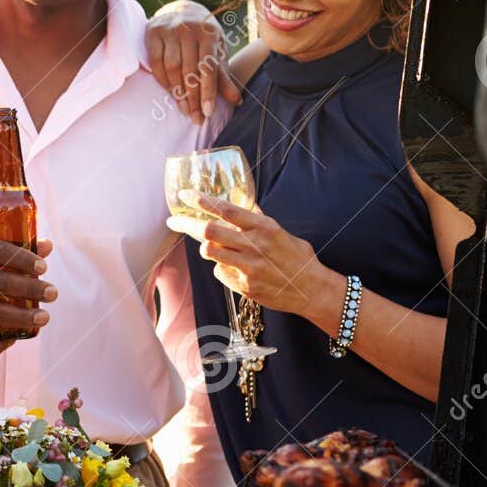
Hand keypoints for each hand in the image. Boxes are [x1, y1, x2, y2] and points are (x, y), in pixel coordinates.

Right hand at [145, 0, 239, 122]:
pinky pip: (156, 62)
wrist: (181, 10)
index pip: (208, 68)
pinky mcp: (153, 33)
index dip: (208, 92)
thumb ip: (223, 76)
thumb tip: (237, 101)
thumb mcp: (216, 51)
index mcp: (209, 33)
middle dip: (193, 97)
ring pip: (172, 68)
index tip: (208, 113)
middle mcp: (189, 30)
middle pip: (189, 71)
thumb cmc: (203, 36)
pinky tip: (170, 93)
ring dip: (177, 92)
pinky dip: (162, 80)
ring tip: (184, 110)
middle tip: (196, 118)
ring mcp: (169, 30)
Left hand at [167, 190, 335, 314]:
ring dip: (204, 247)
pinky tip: (234, 269)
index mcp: (264, 228)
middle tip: (174, 222)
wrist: (312, 290)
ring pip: (209, 252)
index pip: (226, 210)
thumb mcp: (280, 232)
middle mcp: (254, 246)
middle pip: (208, 231)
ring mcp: (248, 267)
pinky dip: (222, 268)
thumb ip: (257, 218)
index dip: (202, 201)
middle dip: (186, 224)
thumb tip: (239, 200)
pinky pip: (220, 272)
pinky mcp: (244, 286)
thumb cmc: (297, 258)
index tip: (185, 195)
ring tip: (208, 246)